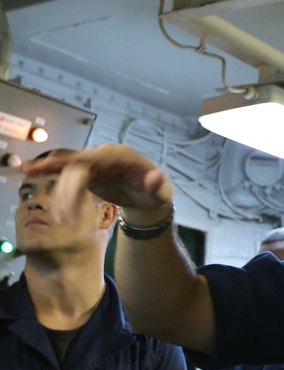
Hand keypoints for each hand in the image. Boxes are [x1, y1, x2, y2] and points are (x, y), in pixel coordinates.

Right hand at [23, 144, 173, 222]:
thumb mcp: (162, 191)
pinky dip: (53, 177)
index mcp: (120, 156)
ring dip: (56, 184)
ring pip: (69, 170)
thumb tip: (155, 177)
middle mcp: (103, 156)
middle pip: (77, 166)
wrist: (148, 196)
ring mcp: (94, 163)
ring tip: (48, 198)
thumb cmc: (157, 192)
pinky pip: (67, 173)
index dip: (75, 163)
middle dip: (66, 188)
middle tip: (63, 214)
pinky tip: (36, 177)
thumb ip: (157, 185)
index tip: (56, 168)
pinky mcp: (87, 173)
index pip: (94, 158)